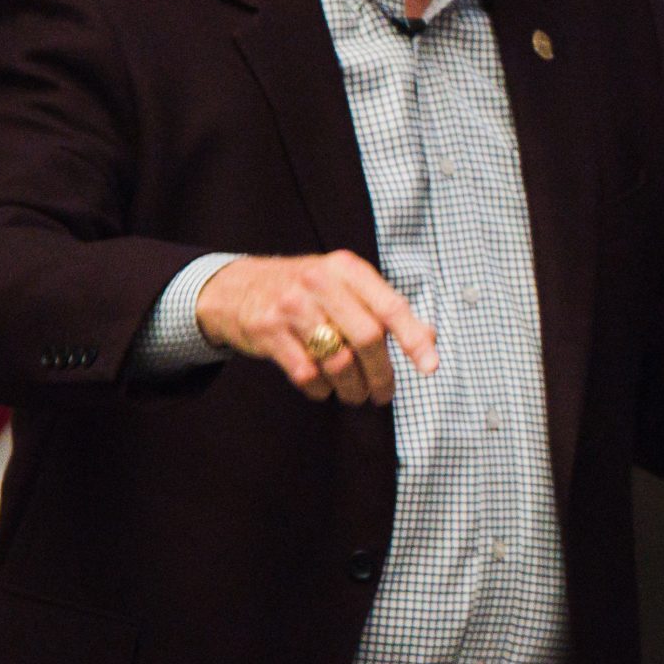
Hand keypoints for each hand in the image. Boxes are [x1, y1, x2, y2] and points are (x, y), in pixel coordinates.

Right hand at [195, 251, 437, 405]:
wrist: (233, 287)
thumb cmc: (302, 288)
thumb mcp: (344, 283)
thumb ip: (384, 307)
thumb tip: (430, 337)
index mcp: (346, 269)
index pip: (391, 306)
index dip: (414, 339)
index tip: (430, 366)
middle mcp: (320, 283)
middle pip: (367, 338)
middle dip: (381, 373)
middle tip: (384, 392)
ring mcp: (291, 307)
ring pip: (337, 360)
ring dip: (353, 387)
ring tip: (356, 393)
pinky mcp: (267, 332)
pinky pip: (306, 373)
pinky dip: (321, 389)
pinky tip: (324, 388)